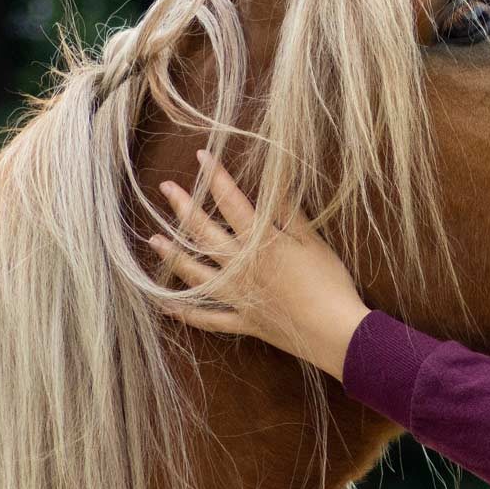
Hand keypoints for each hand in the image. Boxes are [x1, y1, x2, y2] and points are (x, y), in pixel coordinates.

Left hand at [147, 150, 371, 379]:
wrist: (335, 332)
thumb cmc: (329, 283)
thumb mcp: (313, 242)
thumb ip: (290, 212)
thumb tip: (274, 178)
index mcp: (260, 242)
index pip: (232, 202)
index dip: (215, 177)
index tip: (200, 157)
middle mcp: (241, 267)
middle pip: (204, 233)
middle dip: (184, 208)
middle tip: (165, 188)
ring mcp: (238, 296)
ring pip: (196, 274)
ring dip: (174, 256)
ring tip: (154, 240)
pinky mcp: (243, 320)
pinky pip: (208, 318)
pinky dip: (187, 313)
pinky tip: (166, 306)